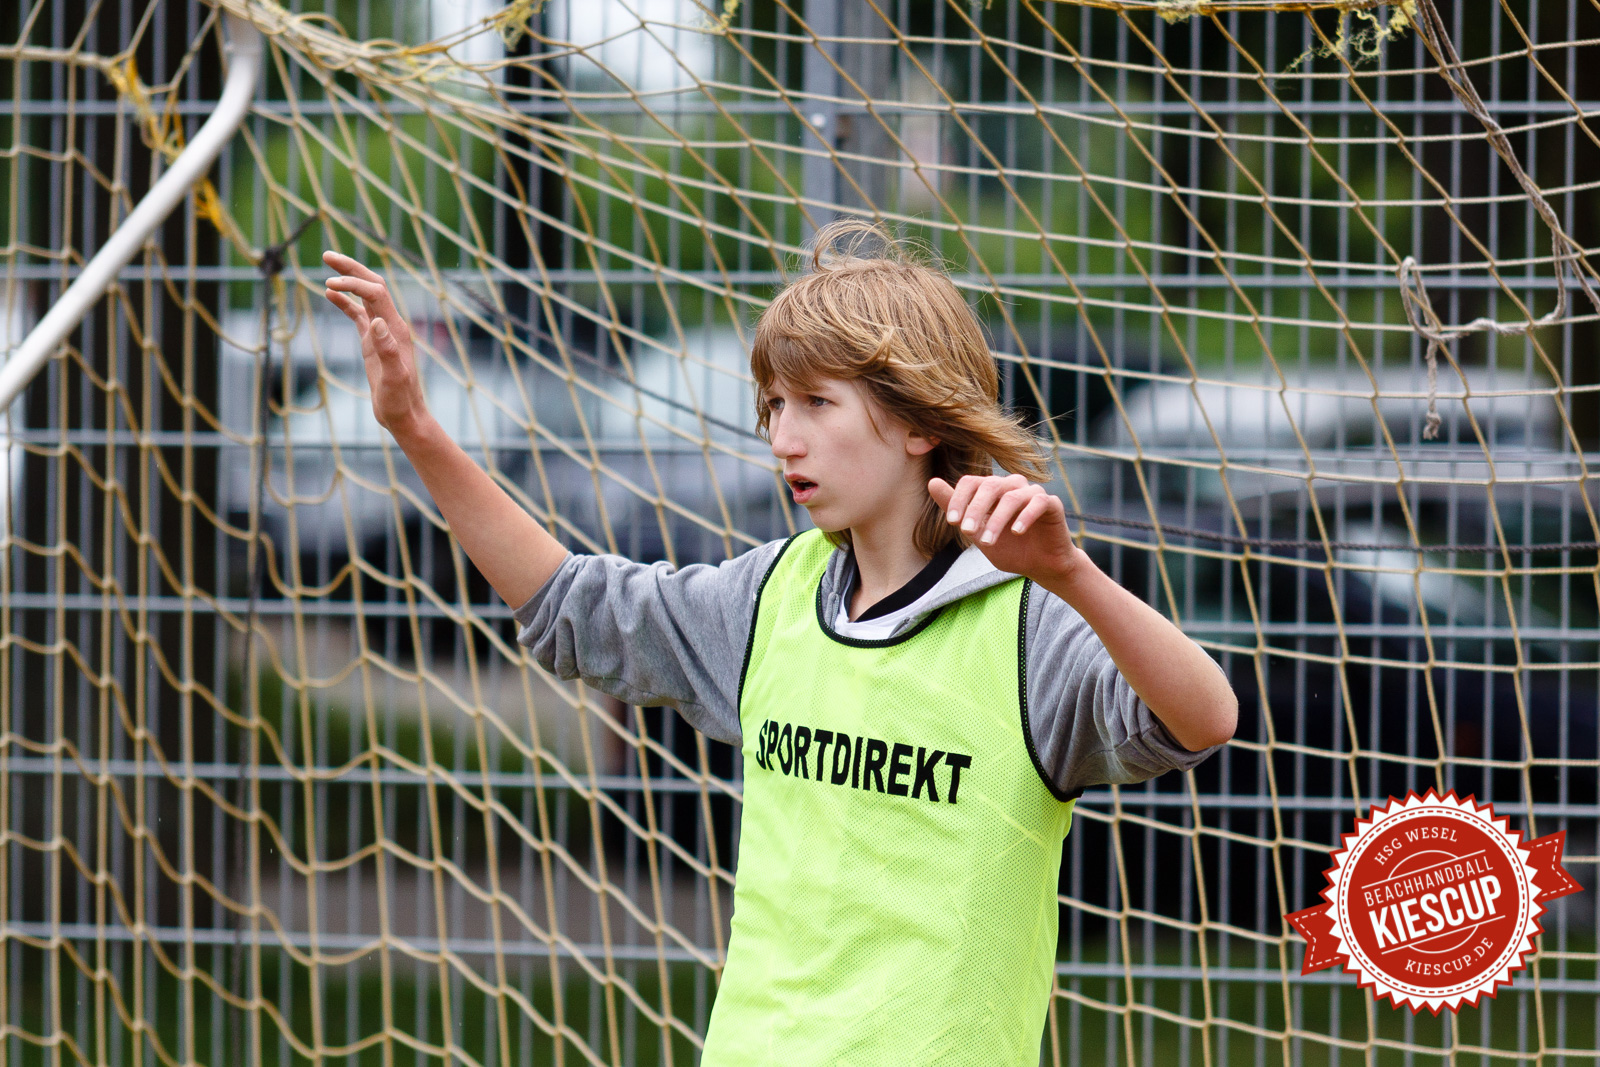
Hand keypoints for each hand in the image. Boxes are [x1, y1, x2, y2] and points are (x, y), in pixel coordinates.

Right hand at [322, 249, 430, 437]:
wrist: (404, 416)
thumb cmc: (400, 401)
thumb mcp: (394, 378)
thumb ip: (387, 350)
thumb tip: (377, 321)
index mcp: (395, 329)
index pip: (375, 293)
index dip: (354, 283)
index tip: (330, 283)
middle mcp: (390, 325)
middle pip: (372, 286)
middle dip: (352, 268)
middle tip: (327, 254)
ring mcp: (381, 332)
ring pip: (365, 296)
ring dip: (348, 279)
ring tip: (326, 267)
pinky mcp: (373, 342)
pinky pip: (358, 314)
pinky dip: (345, 301)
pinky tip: (329, 293)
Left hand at [928, 473, 1085, 584]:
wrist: (1041, 567)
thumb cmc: (1009, 548)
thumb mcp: (977, 532)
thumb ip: (956, 509)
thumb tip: (932, 482)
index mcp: (992, 490)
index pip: (971, 482)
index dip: (959, 499)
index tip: (952, 522)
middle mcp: (1012, 486)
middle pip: (989, 485)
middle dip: (975, 510)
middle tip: (967, 532)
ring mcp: (1033, 493)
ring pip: (1011, 496)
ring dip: (996, 520)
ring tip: (987, 542)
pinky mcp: (1052, 504)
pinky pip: (1038, 502)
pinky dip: (1025, 516)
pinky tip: (1016, 532)